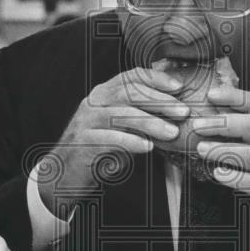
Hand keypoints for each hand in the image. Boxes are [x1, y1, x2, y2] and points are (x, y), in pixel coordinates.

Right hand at [37, 68, 189, 213]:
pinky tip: (148, 147)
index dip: (156, 79)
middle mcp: (94, 102)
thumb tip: (176, 108)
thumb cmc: (100, 147)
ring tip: (172, 132)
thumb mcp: (122, 126)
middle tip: (183, 112)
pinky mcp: (82, 143)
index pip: (131, 77)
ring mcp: (86, 122)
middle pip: (128, 94)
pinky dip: (131, 141)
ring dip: (150, 123)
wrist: (66, 173)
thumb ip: (141, 114)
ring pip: (120, 115)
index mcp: (104, 93)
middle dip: (159, 102)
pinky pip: (109, 139)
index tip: (179, 87)